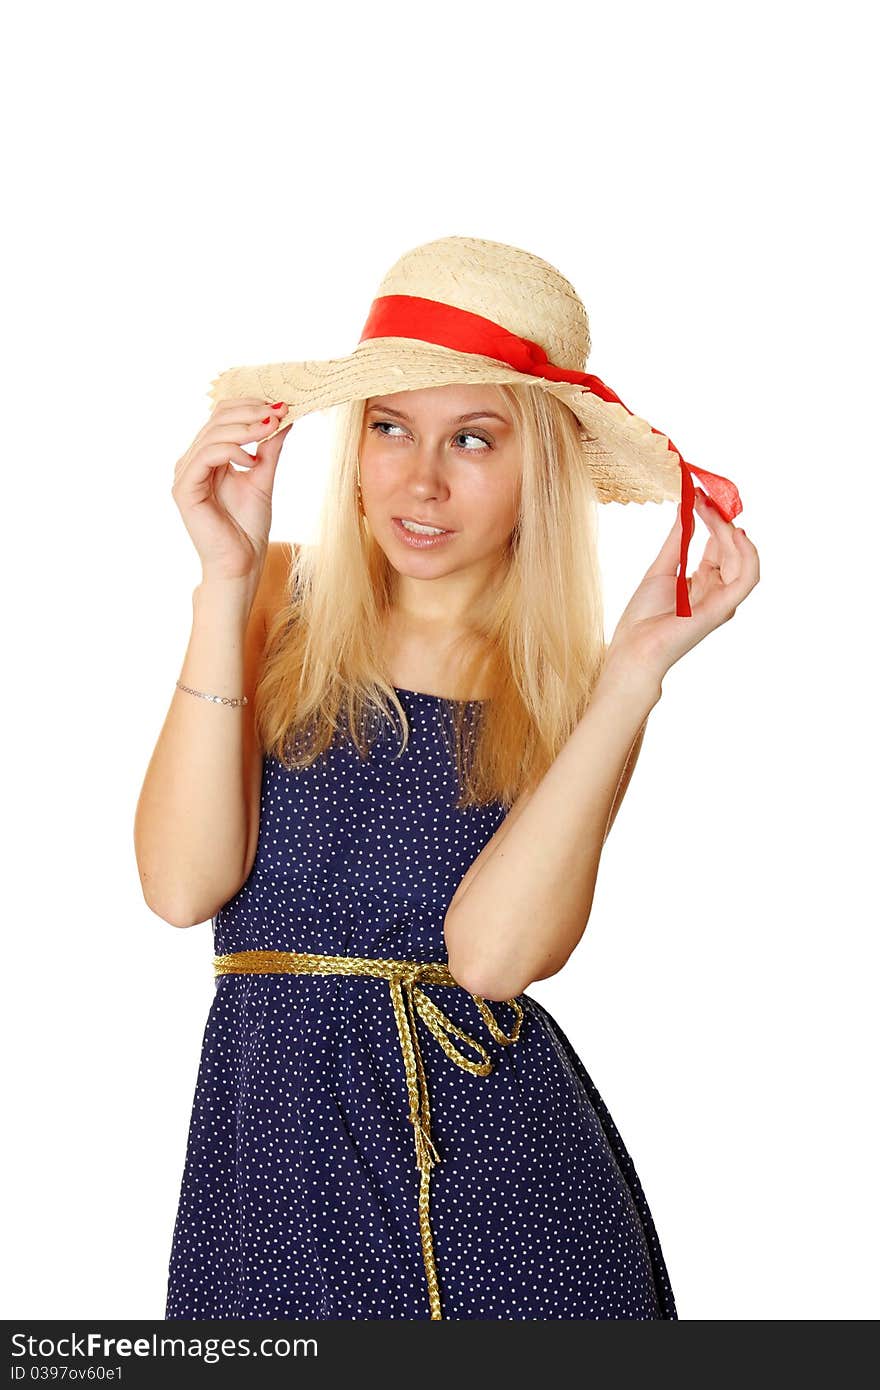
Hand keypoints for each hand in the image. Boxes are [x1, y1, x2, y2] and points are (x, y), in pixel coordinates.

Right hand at [171, 397, 291, 582]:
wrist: (240, 564)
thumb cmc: (248, 528)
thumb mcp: (263, 478)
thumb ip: (269, 448)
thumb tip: (284, 416)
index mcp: (208, 457)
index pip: (222, 416)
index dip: (249, 405)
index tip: (281, 405)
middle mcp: (193, 461)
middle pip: (216, 419)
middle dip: (250, 412)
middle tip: (279, 411)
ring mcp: (186, 474)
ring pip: (212, 434)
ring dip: (245, 428)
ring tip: (271, 429)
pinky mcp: (184, 489)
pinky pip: (206, 456)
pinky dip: (231, 451)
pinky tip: (251, 459)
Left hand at [605, 488, 759, 683]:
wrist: (635, 647)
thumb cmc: (643, 617)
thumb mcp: (662, 567)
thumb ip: (678, 538)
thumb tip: (685, 506)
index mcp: (703, 581)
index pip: (719, 544)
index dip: (713, 519)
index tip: (700, 496)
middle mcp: (718, 589)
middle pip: (731, 547)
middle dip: (720, 519)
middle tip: (703, 497)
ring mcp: (723, 599)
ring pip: (742, 557)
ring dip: (728, 529)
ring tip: (710, 509)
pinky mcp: (724, 607)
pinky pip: (748, 577)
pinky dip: (747, 553)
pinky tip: (735, 532)